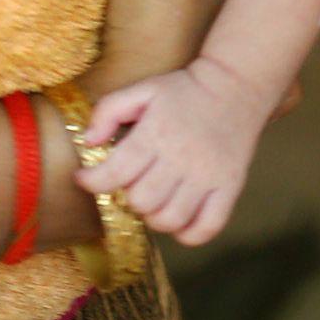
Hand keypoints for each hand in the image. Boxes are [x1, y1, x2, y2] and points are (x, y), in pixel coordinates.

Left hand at [82, 56, 278, 246]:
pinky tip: (179, 217)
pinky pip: (206, 228)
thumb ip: (108, 111)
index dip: (92, 181)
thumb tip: (89, 142)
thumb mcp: (142, 89)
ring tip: (154, 200)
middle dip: (128, 196)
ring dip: (154, 216)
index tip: (85, 178)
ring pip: (170, 219)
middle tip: (132, 183)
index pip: (115, 173)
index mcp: (157, 133)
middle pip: (141, 201)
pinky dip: (188, 233)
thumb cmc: (183, 92)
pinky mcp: (229, 188)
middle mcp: (183, 158)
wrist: (234, 87)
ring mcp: (208, 176)